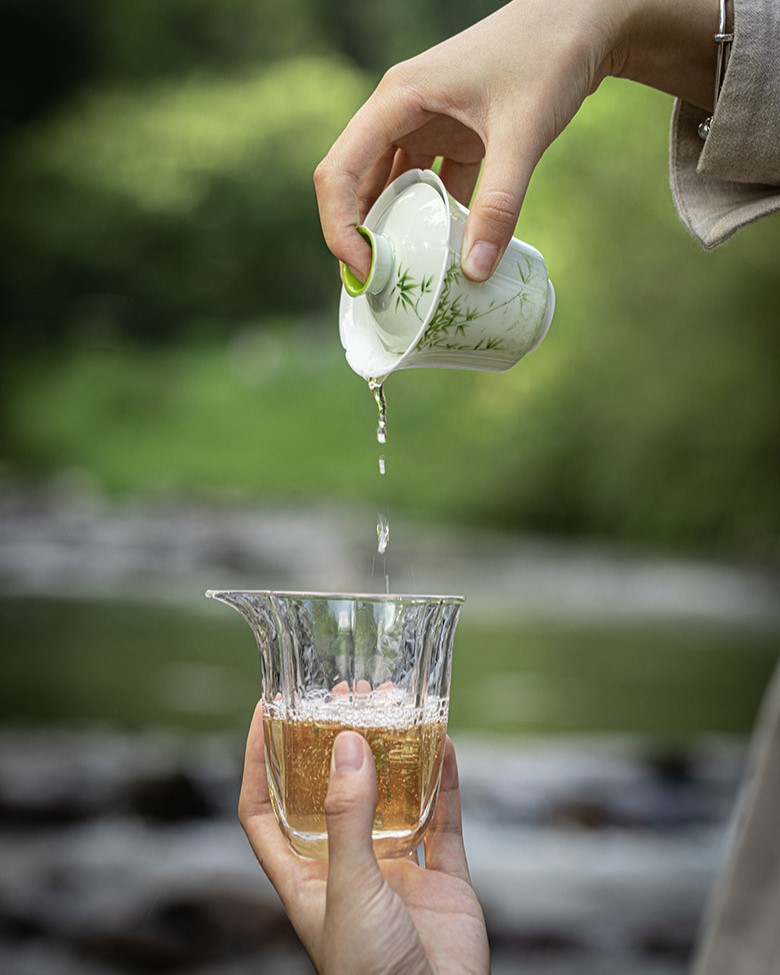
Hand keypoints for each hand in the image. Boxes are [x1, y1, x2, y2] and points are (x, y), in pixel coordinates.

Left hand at [239, 702, 489, 974]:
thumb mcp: (347, 889)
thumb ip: (347, 815)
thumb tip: (344, 740)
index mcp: (304, 876)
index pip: (264, 807)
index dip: (257, 759)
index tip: (264, 709)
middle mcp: (346, 865)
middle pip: (332, 790)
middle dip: (335, 743)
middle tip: (344, 693)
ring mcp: (396, 870)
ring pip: (390, 796)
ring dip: (391, 753)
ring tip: (392, 703)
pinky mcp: (442, 877)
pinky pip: (443, 817)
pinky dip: (444, 780)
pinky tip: (442, 741)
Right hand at [314, 0, 715, 281]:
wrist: (587, 19)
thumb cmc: (549, 57)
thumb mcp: (523, 133)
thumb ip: (499, 203)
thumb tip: (475, 273)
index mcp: (397, 101)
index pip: (340, 171)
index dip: (340, 227)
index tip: (366, 271)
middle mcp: (401, 111)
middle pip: (357, 183)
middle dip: (361, 237)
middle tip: (378, 288)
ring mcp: (426, 122)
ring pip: (391, 185)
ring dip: (395, 229)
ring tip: (405, 278)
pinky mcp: (453, 133)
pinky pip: (428, 184)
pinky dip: (432, 218)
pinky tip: (445, 251)